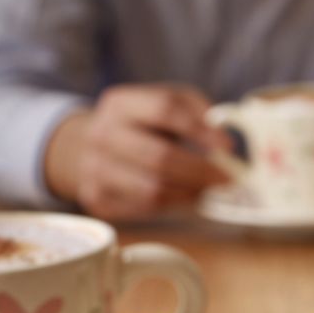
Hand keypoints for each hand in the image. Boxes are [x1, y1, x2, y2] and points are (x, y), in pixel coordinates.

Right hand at [45, 84, 231, 218]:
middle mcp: (102, 134)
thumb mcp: (163, 103)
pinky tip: (185, 197)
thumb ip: (196, 111)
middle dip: (200, 171)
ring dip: (190, 193)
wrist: (86, 147)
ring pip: (154, 189)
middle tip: (227, 180)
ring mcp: (95, 168)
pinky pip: (146, 209)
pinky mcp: (98, 198)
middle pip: (160, 156)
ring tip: (208, 190)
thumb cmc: (141, 126)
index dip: (200, 128)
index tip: (228, 146)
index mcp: (121, 103)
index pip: (165, 109)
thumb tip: (225, 142)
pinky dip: (173, 205)